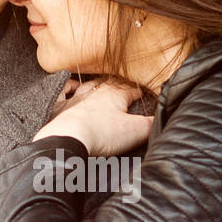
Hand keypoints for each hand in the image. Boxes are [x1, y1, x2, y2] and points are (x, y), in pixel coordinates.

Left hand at [34, 79, 152, 156]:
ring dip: (95, 83)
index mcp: (115, 95)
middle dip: (118, 85)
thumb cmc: (102, 134)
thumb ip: (151, 124)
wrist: (69, 139)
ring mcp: (76, 98)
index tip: (144, 93)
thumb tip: (161, 118)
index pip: (131, 89)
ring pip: (87, 84)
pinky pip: (63, 91)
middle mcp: (95, 92)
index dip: (139, 92)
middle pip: (109, 84)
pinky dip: (67, 86)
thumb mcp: (136, 131)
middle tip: (123, 85)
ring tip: (100, 82)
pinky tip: (70, 85)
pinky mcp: (60, 107)